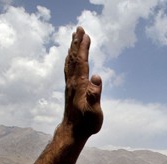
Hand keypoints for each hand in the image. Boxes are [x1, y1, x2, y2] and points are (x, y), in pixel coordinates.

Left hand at [19, 26, 102, 163]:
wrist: (72, 132)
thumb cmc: (86, 123)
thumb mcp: (94, 111)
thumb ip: (95, 94)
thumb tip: (97, 77)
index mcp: (80, 84)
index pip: (81, 61)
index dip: (83, 47)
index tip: (85, 34)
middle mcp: (73, 82)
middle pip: (74, 58)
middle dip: (76, 43)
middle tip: (79, 28)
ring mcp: (70, 85)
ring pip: (70, 62)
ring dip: (72, 49)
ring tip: (74, 38)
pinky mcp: (70, 90)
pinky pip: (69, 69)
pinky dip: (70, 59)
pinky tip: (71, 58)